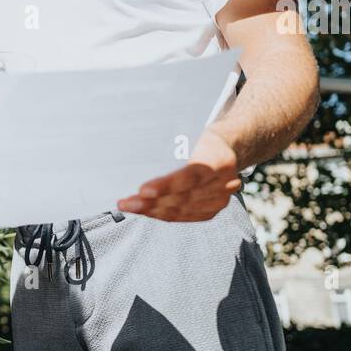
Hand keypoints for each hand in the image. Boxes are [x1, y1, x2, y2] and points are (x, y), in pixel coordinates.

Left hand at [117, 127, 240, 221]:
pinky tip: (146, 211)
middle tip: (126, 203)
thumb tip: (136, 156)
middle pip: (183, 197)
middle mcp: (224, 183)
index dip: (166, 186)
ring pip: (181, 210)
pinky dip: (162, 214)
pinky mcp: (212, 210)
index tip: (143, 191)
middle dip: (151, 202)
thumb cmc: (200, 138)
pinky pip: (184, 216)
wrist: (224, 148)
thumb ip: (172, 147)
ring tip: (130, 207)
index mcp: (219, 160)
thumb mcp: (190, 133)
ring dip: (152, 210)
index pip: (190, 176)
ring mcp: (220, 199)